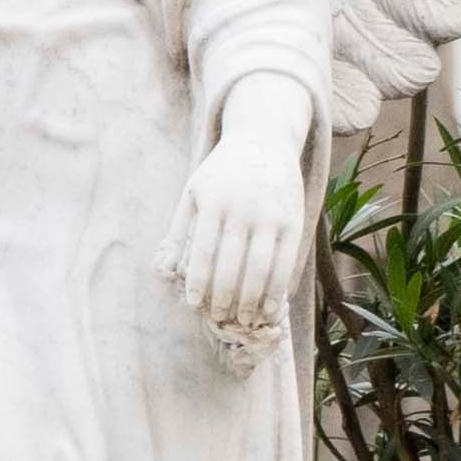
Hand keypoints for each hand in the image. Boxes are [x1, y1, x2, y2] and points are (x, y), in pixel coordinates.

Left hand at [170, 96, 313, 357]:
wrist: (264, 140)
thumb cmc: (222, 174)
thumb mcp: (194, 191)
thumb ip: (179, 230)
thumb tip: (165, 271)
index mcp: (213, 201)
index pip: (203, 251)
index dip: (199, 283)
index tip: (194, 305)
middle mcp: (243, 209)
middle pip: (232, 265)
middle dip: (224, 298)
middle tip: (219, 318)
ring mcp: (271, 216)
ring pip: (260, 268)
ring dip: (252, 301)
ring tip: (244, 320)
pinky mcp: (294, 221)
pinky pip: (286, 263)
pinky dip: (277, 290)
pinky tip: (269, 309)